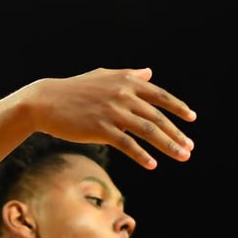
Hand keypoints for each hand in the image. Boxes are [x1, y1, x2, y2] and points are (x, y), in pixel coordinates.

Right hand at [21, 68, 195, 169]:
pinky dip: (142, 155)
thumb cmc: (74, 89)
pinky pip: (127, 144)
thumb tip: (149, 73)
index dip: (178, 108)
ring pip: (148, 131)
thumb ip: (128, 74)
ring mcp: (113, 112)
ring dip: (168, 145)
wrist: (45, 101)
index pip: (160, 96)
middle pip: (157, 117)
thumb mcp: (103, 76)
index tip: (191, 119)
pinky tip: (152, 165)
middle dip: (177, 133)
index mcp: (126, 82)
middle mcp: (123, 95)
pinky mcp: (101, 128)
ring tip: (182, 157)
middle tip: (190, 147)